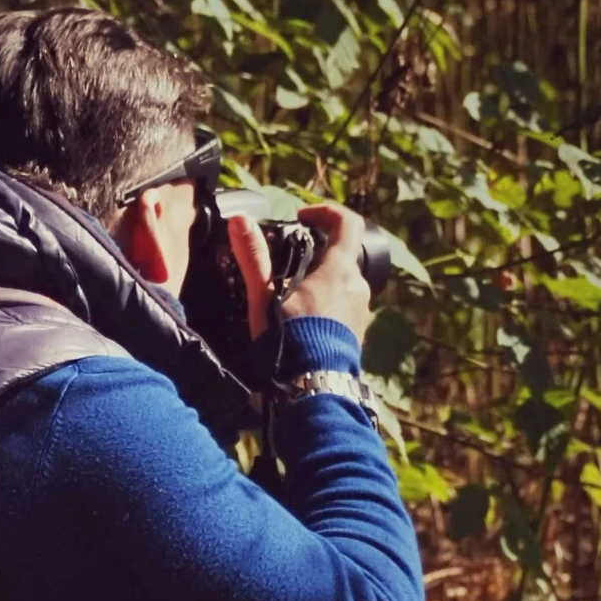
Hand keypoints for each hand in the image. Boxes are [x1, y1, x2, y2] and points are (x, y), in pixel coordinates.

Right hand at [225, 202, 372, 345]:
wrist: (313, 388)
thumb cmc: (290, 339)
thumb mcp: (265, 297)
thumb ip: (254, 258)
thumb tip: (239, 220)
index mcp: (339, 270)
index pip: (346, 223)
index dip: (325, 212)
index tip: (302, 218)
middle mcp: (357, 286)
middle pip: (341, 256)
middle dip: (317, 255)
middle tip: (288, 265)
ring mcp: (361, 311)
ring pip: (342, 284)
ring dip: (320, 283)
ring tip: (291, 298)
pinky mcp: (357, 333)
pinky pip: (343, 308)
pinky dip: (325, 306)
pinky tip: (302, 322)